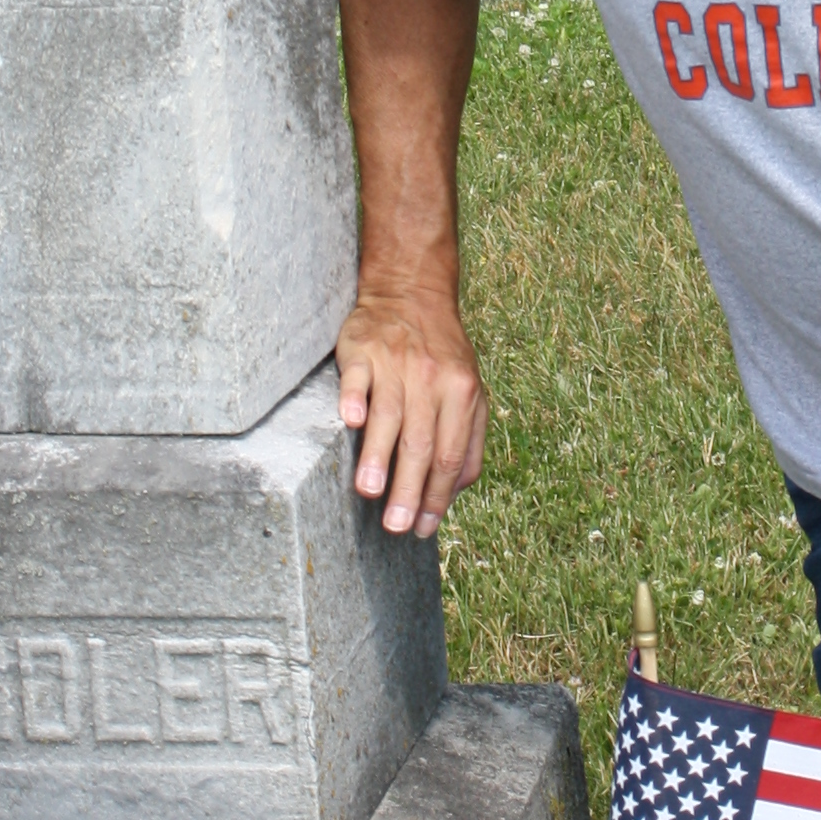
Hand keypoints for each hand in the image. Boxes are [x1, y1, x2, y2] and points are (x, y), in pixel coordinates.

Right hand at [336, 284, 488, 538]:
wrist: (411, 292)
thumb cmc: (441, 353)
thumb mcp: (469, 391)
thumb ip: (470, 439)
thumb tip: (457, 491)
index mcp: (462, 394)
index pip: (451, 456)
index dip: (438, 496)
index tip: (422, 528)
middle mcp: (432, 380)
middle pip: (422, 443)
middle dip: (408, 490)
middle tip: (394, 526)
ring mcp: (396, 363)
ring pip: (390, 415)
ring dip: (379, 455)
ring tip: (369, 492)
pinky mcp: (363, 349)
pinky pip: (358, 376)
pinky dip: (355, 398)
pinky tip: (350, 422)